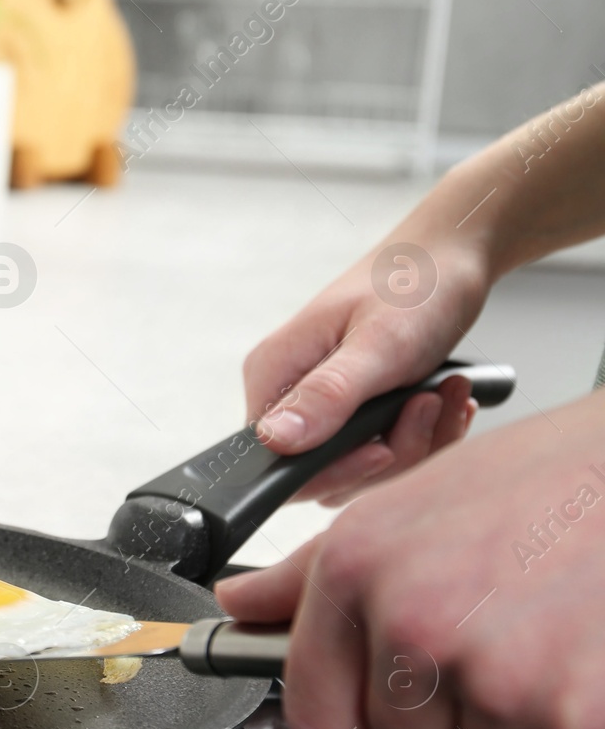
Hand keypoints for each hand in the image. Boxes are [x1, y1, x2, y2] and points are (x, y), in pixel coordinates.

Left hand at [216, 391, 604, 728]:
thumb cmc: (552, 478)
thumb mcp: (412, 501)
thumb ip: (313, 571)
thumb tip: (240, 606)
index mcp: (360, 572)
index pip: (316, 713)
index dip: (359, 712)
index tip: (390, 694)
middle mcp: (418, 627)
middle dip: (455, 718)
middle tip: (507, 644)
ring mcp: (498, 682)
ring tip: (560, 645)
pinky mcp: (580, 728)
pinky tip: (598, 671)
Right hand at [246, 231, 490, 504]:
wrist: (454, 256)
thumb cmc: (414, 285)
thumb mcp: (377, 344)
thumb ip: (326, 395)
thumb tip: (275, 440)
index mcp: (275, 374)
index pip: (278, 463)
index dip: (334, 471)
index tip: (383, 450)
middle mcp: (290, 392)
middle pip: (326, 472)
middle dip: (390, 453)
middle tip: (426, 405)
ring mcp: (322, 401)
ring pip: (362, 465)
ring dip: (417, 440)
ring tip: (443, 393)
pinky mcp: (354, 407)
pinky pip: (384, 449)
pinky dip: (425, 432)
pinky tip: (444, 397)